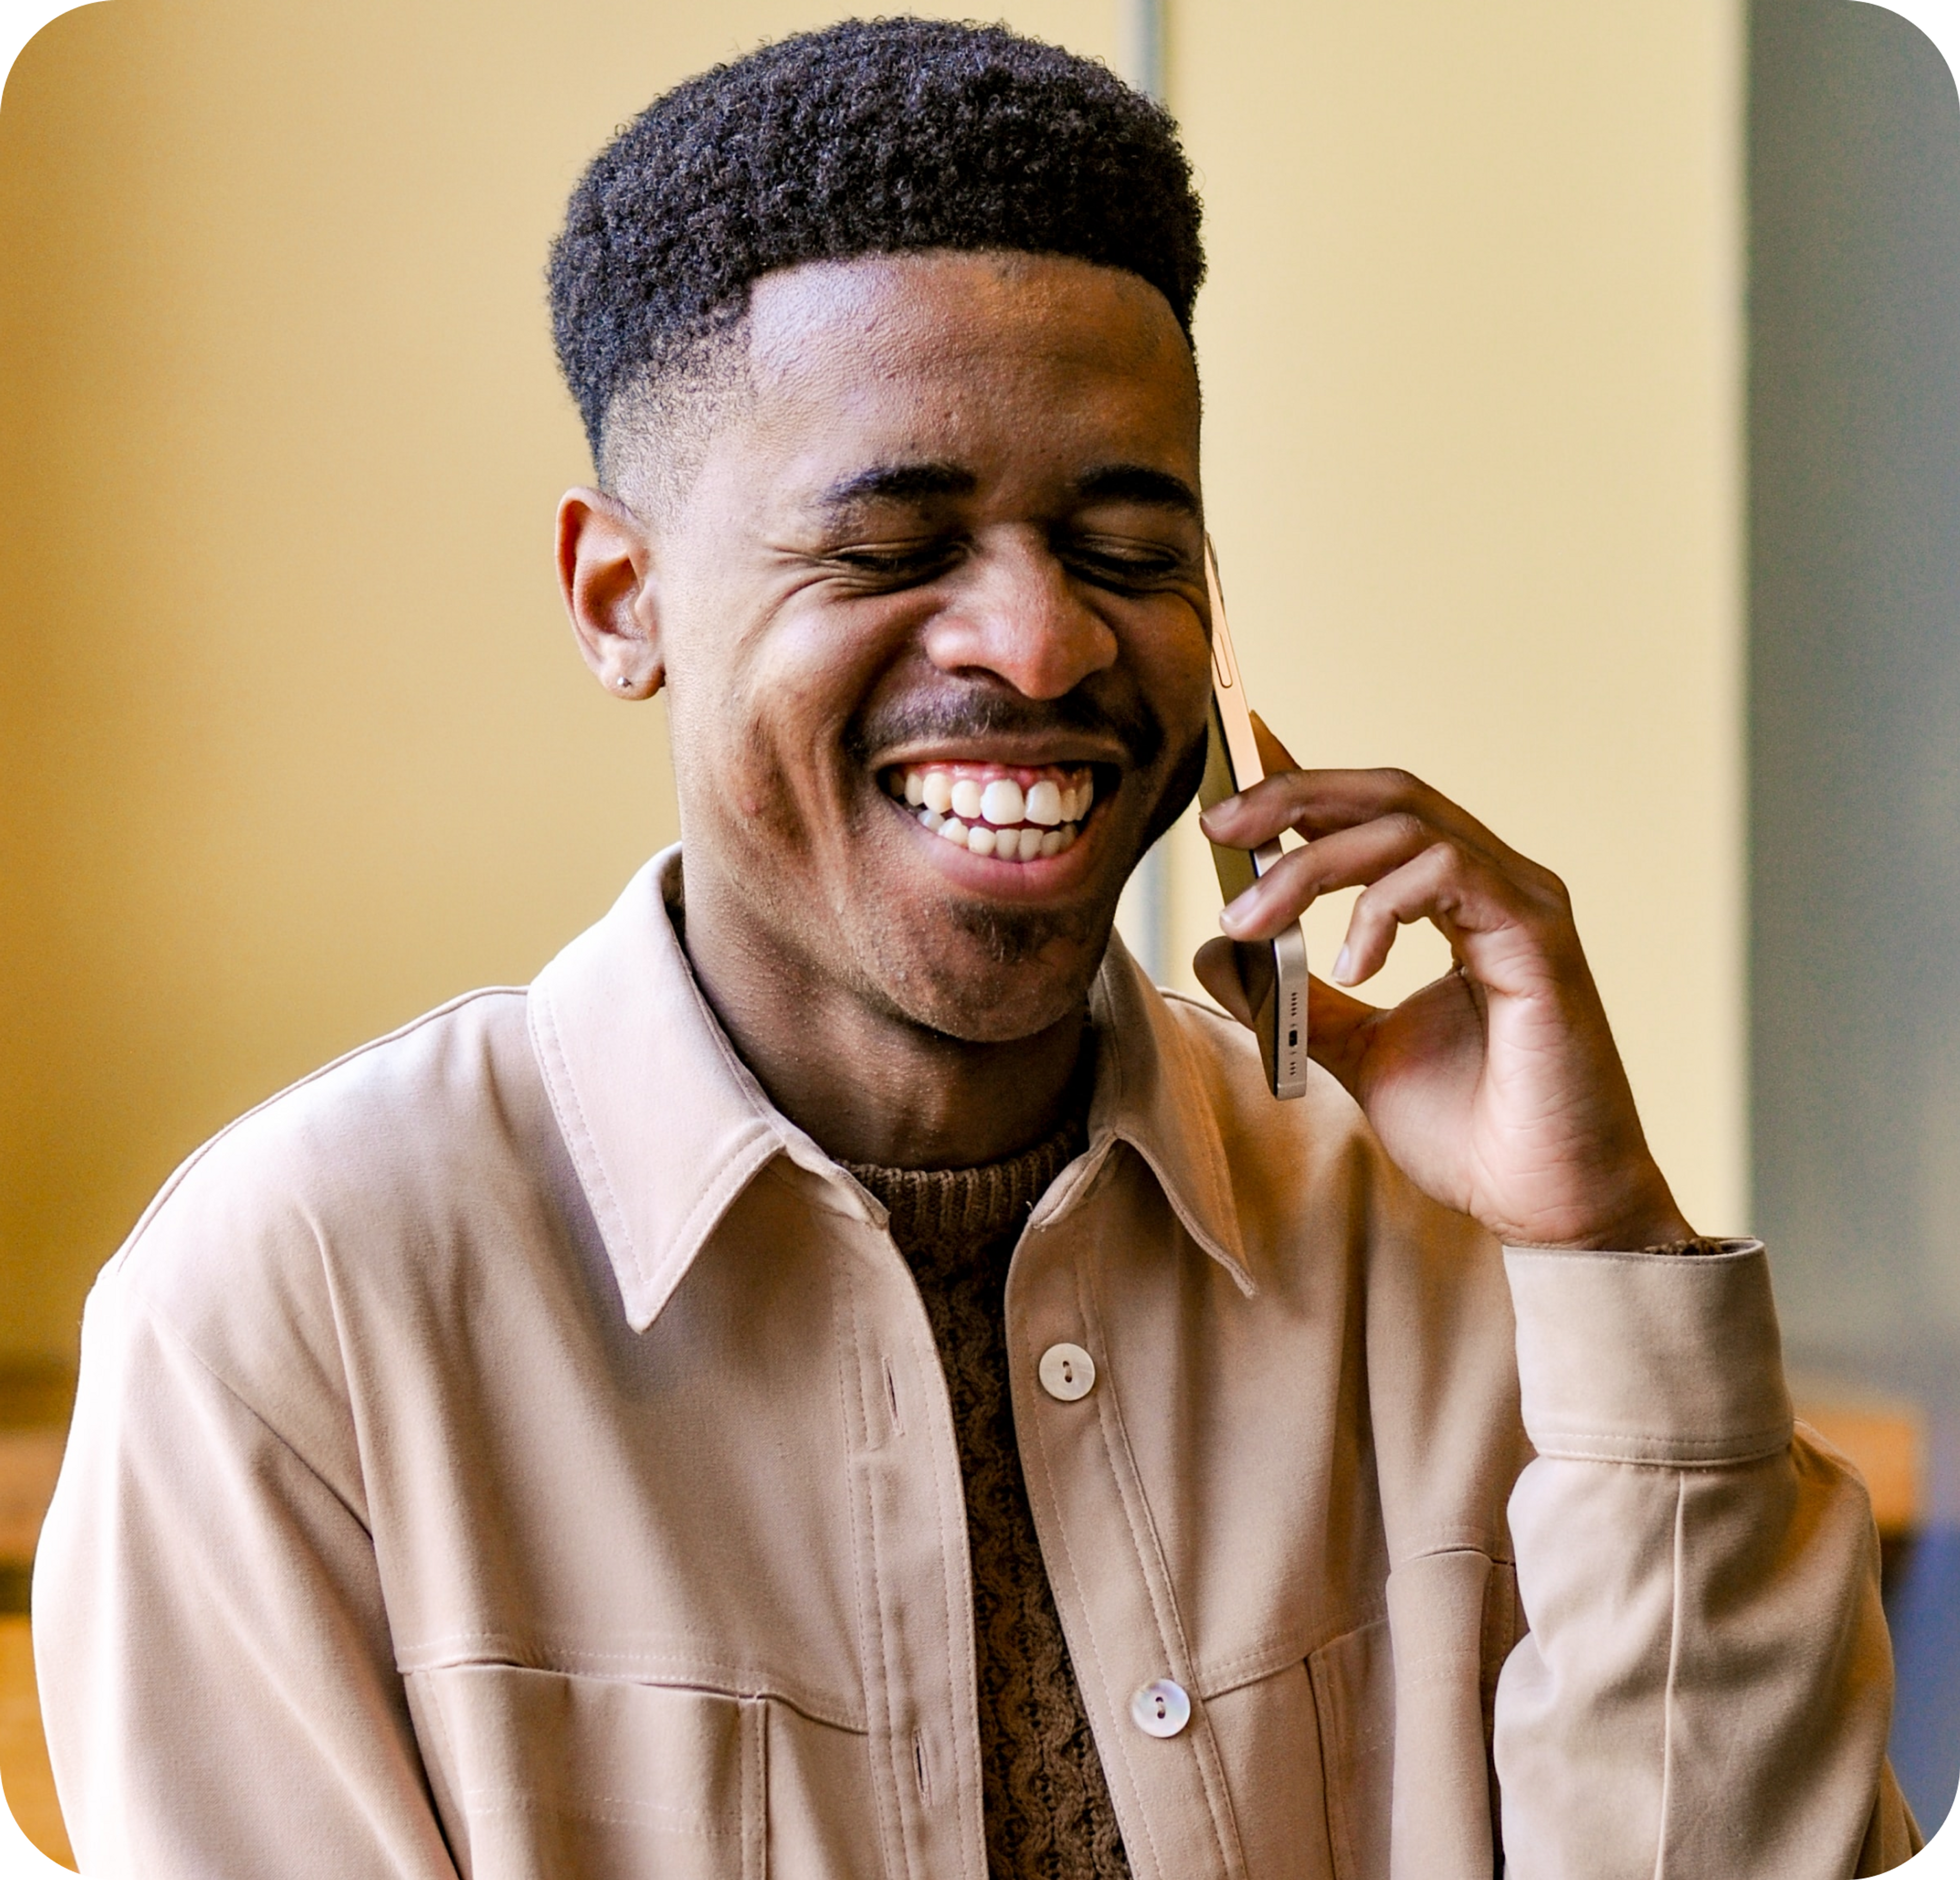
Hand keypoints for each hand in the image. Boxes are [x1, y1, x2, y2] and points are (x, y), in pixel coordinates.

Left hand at [1193, 725, 1692, 1249]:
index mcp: (1458, 899)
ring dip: (1312, 862)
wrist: (1545, 1204)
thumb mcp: (1353, 1050)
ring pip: (1408, 825)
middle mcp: (1495, 885)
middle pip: (1388, 794)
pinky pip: (1451, 874)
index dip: (1303, 775)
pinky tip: (1349, 965)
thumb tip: (1217, 945)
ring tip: (1251, 919)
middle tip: (1216, 827)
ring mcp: (1523, 904)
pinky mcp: (1538, 940)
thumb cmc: (1471, 1130)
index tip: (1231, 761)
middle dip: (1292, 796)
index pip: (1374, 810)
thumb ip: (1295, 995)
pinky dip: (1381, 907)